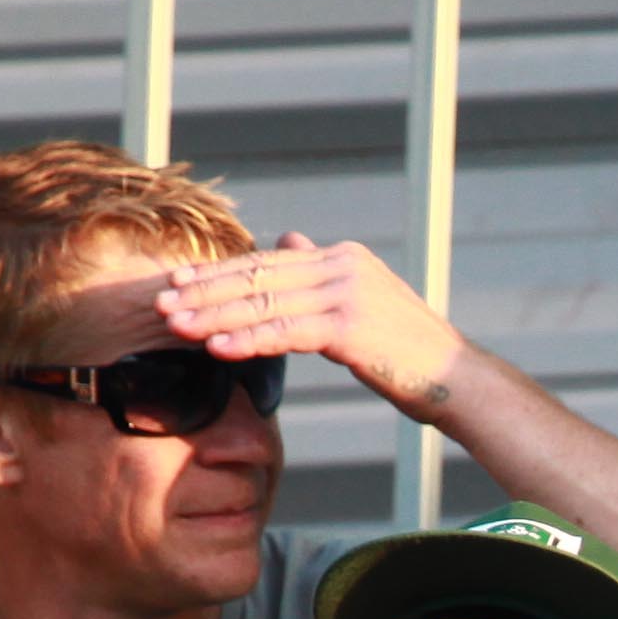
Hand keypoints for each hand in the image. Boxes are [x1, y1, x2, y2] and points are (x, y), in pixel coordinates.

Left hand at [156, 234, 462, 423]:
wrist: (455, 379)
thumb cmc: (408, 354)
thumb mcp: (362, 304)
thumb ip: (320, 275)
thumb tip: (286, 239)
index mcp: (342, 258)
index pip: (268, 261)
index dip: (220, 274)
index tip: (180, 285)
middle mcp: (342, 265)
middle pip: (259, 275)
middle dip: (206, 292)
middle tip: (162, 303)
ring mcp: (347, 292)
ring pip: (265, 301)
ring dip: (215, 316)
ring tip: (176, 327)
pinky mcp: (350, 325)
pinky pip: (285, 331)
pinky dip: (247, 339)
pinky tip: (216, 347)